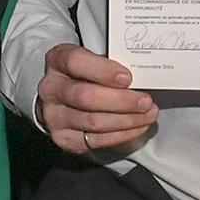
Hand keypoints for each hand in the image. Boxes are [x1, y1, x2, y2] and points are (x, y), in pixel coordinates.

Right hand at [36, 42, 156, 154]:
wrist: (61, 97)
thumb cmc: (83, 74)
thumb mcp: (92, 59)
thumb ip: (110, 65)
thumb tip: (142, 77)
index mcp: (57, 61)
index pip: (75, 62)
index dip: (103, 70)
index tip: (128, 77)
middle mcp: (50, 89)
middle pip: (86, 97)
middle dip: (122, 101)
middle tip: (146, 101)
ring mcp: (54, 116)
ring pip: (94, 122)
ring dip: (127, 120)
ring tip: (148, 114)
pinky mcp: (63, 138)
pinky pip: (97, 141)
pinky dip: (122, 134)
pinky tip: (138, 126)